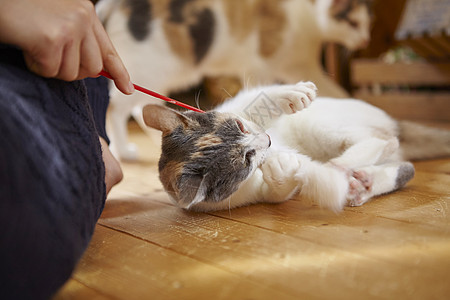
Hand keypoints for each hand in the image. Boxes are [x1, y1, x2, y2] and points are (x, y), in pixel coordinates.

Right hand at [0, 0, 133, 93]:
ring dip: (50, 68)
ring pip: (71, 73)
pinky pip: (51, 71)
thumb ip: (80, 41)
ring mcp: (70, 27)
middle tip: (51, 56)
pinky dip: (36, 66)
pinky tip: (27, 47)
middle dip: (72, 71)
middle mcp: (83, 17)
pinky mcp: (52, 39)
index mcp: (86, 12)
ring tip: (36, 46)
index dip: (119, 72)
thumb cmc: (23, 12)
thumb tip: (98, 71)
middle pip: (93, 69)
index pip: (109, 50)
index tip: (128, 89)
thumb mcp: (59, 21)